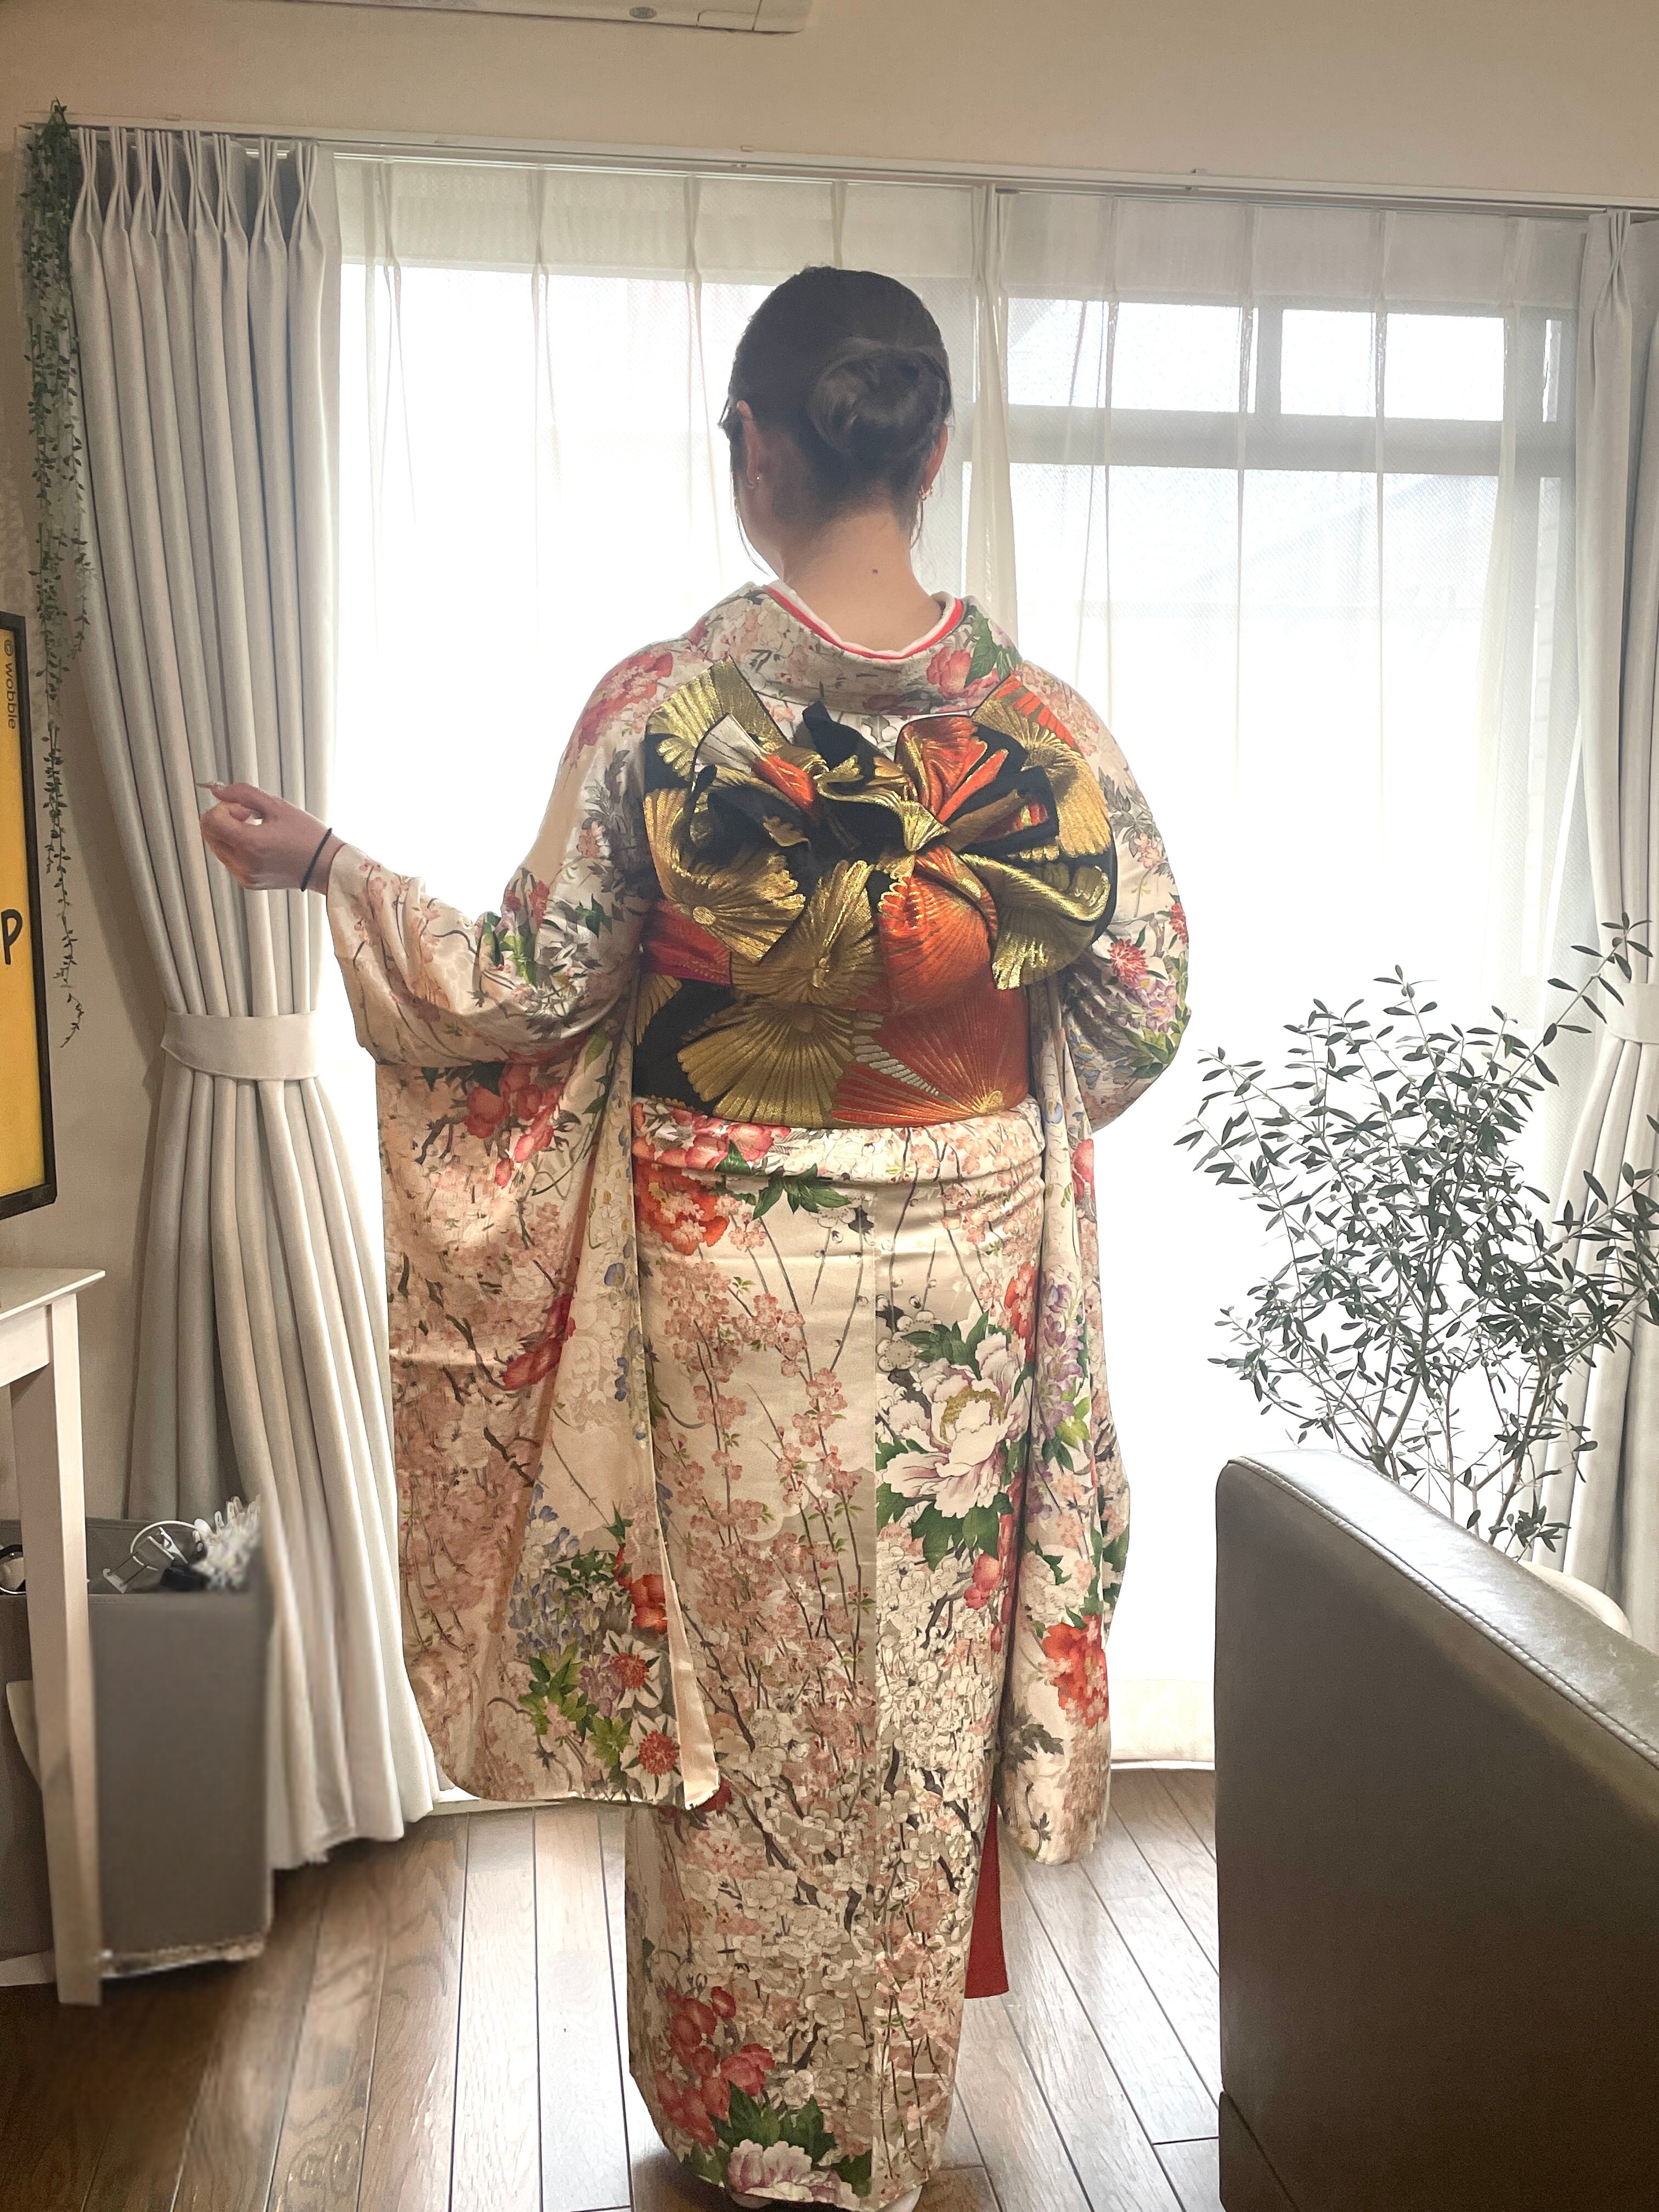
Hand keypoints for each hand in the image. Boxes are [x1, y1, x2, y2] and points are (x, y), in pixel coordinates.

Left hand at [199, 782, 341, 893]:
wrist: (325, 866)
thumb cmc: (308, 837)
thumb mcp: (277, 806)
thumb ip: (243, 793)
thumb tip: (216, 790)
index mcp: (251, 844)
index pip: (210, 821)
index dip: (224, 808)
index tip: (245, 809)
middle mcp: (243, 864)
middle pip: (209, 833)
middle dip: (224, 819)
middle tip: (250, 816)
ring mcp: (244, 876)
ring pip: (216, 845)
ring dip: (230, 832)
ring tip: (258, 831)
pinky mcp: (247, 882)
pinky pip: (228, 858)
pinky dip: (237, 847)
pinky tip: (260, 844)